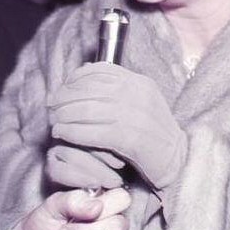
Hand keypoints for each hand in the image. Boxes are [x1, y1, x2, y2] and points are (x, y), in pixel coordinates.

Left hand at [48, 63, 186, 189]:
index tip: (63, 89)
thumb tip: (83, 72)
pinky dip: (73, 132)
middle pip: (89, 89)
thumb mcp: (141, 102)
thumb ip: (116, 89)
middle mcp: (137, 94)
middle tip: (51, 108)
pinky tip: (63, 135)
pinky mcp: (130, 138)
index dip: (75, 78)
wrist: (178, 159)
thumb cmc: (154, 134)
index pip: (99, 70)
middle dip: (64, 98)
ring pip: (87, 110)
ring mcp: (135, 115)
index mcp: (140, 82)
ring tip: (54, 123)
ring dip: (64, 116)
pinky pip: (92, 132)